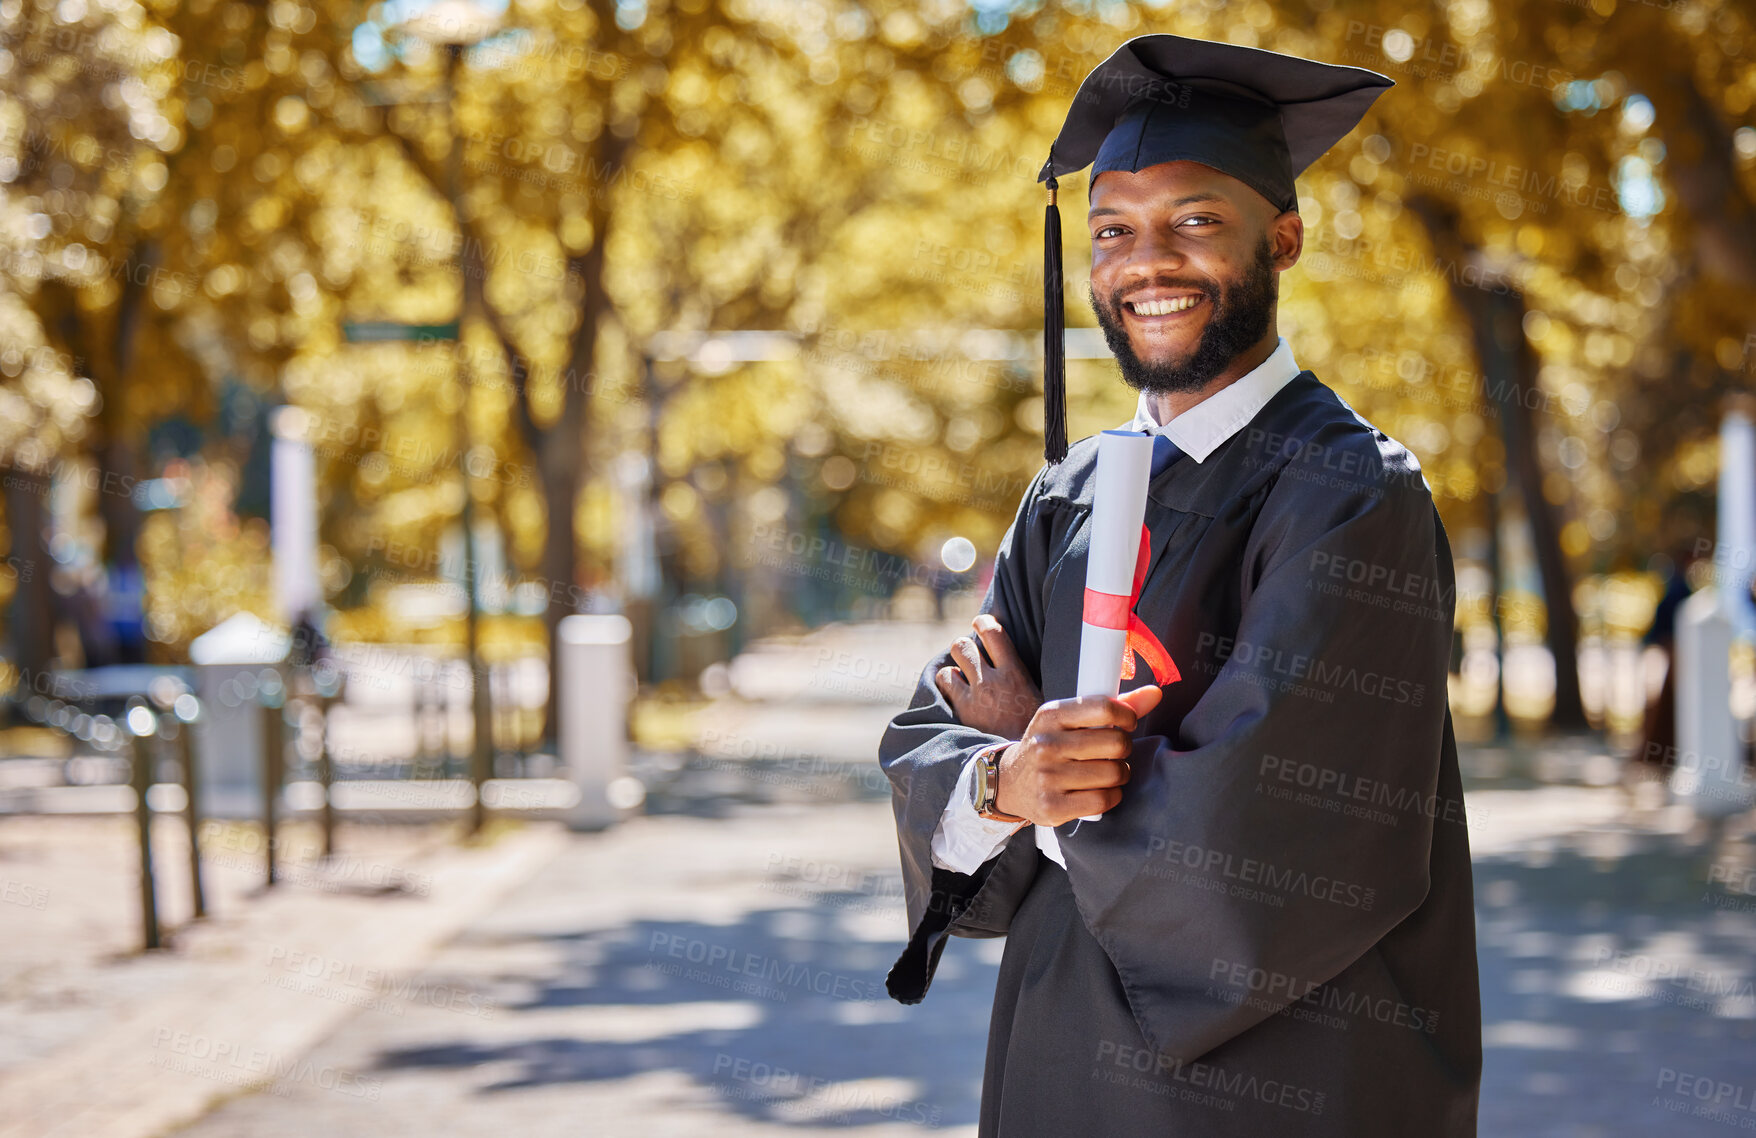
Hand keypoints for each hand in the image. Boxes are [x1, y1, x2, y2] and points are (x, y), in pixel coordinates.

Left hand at [935, 614, 1043, 738]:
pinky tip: (954, 691)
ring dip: (955, 666)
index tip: (981, 622)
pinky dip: (947, 683)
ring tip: (961, 675)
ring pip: (950, 664)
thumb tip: (1039, 660)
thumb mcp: (1045, 700)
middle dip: (964, 646)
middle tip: (968, 652)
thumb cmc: (1038, 731)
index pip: (994, 634)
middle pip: (964, 645)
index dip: (984, 623)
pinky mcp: (961, 711)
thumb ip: (1032, 678)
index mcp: (1016, 674)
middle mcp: (991, 681)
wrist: (1022, 763)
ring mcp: (973, 696)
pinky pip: (944, 683)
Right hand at [994, 686, 1162, 826]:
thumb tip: (1154, 693)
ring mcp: (1048, 777)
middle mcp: (1047, 744)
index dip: (1128, 716)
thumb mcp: (1069, 720)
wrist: (1010, 782)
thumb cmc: (1050, 746)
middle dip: (1124, 748)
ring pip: (1114, 773)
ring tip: (1106, 771)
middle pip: (1116, 743)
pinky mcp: (1052, 806)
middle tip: (1114, 751)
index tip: (1127, 723)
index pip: (1105, 708)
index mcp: (1051, 715)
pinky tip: (1100, 790)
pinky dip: (1111, 796)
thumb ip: (1110, 707)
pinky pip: (1104, 800)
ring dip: (1119, 773)